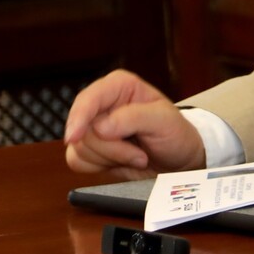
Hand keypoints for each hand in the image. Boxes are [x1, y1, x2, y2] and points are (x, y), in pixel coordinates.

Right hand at [63, 70, 205, 177]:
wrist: (178, 162)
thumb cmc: (176, 135)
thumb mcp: (165, 121)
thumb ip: (134, 118)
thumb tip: (101, 126)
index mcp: (119, 86)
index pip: (88, 98)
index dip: (79, 117)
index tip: (75, 137)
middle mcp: (102, 104)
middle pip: (83, 129)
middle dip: (112, 148)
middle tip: (140, 153)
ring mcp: (93, 127)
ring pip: (78, 147)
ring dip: (111, 158)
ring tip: (137, 155)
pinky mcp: (89, 148)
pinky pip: (77, 161)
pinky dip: (100, 166)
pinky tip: (121, 162)